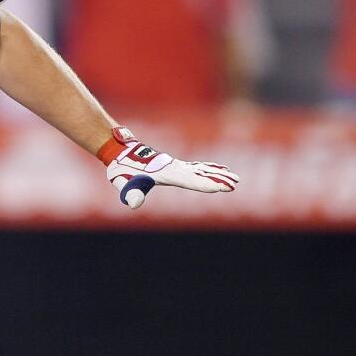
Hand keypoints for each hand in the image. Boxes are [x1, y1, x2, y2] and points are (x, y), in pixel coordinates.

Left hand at [99, 127, 238, 208]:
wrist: (120, 152)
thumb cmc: (122, 170)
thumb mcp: (122, 182)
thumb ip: (130, 192)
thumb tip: (132, 203)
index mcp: (166, 173)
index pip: (189, 180)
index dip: (205, 184)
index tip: (220, 187)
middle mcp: (174, 168)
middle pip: (200, 174)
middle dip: (218, 179)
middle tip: (235, 183)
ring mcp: (175, 165)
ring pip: (201, 169)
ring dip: (218, 174)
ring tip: (235, 178)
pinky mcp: (174, 165)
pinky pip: (196, 167)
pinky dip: (209, 168)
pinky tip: (219, 169)